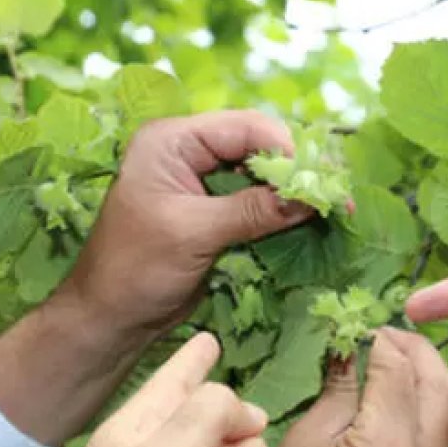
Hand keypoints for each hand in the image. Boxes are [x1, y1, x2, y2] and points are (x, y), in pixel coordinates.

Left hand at [64, 109, 312, 336]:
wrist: (110, 318)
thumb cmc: (135, 269)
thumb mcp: (192, 234)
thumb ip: (250, 211)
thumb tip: (309, 199)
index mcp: (172, 142)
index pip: (243, 128)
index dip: (285, 148)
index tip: (320, 179)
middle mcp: (188, 153)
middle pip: (257, 147)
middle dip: (295, 170)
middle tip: (336, 194)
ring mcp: (202, 183)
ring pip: (261, 176)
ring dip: (293, 193)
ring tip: (335, 208)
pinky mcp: (214, 213)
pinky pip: (257, 203)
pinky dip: (282, 212)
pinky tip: (310, 222)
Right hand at [229, 329, 447, 446]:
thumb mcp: (304, 440)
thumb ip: (340, 389)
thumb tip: (351, 345)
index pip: (399, 371)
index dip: (379, 339)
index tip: (358, 324)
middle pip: (443, 388)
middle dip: (417, 352)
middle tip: (384, 336)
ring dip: (426, 380)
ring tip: (390, 362)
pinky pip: (439, 443)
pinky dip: (424, 411)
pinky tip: (393, 401)